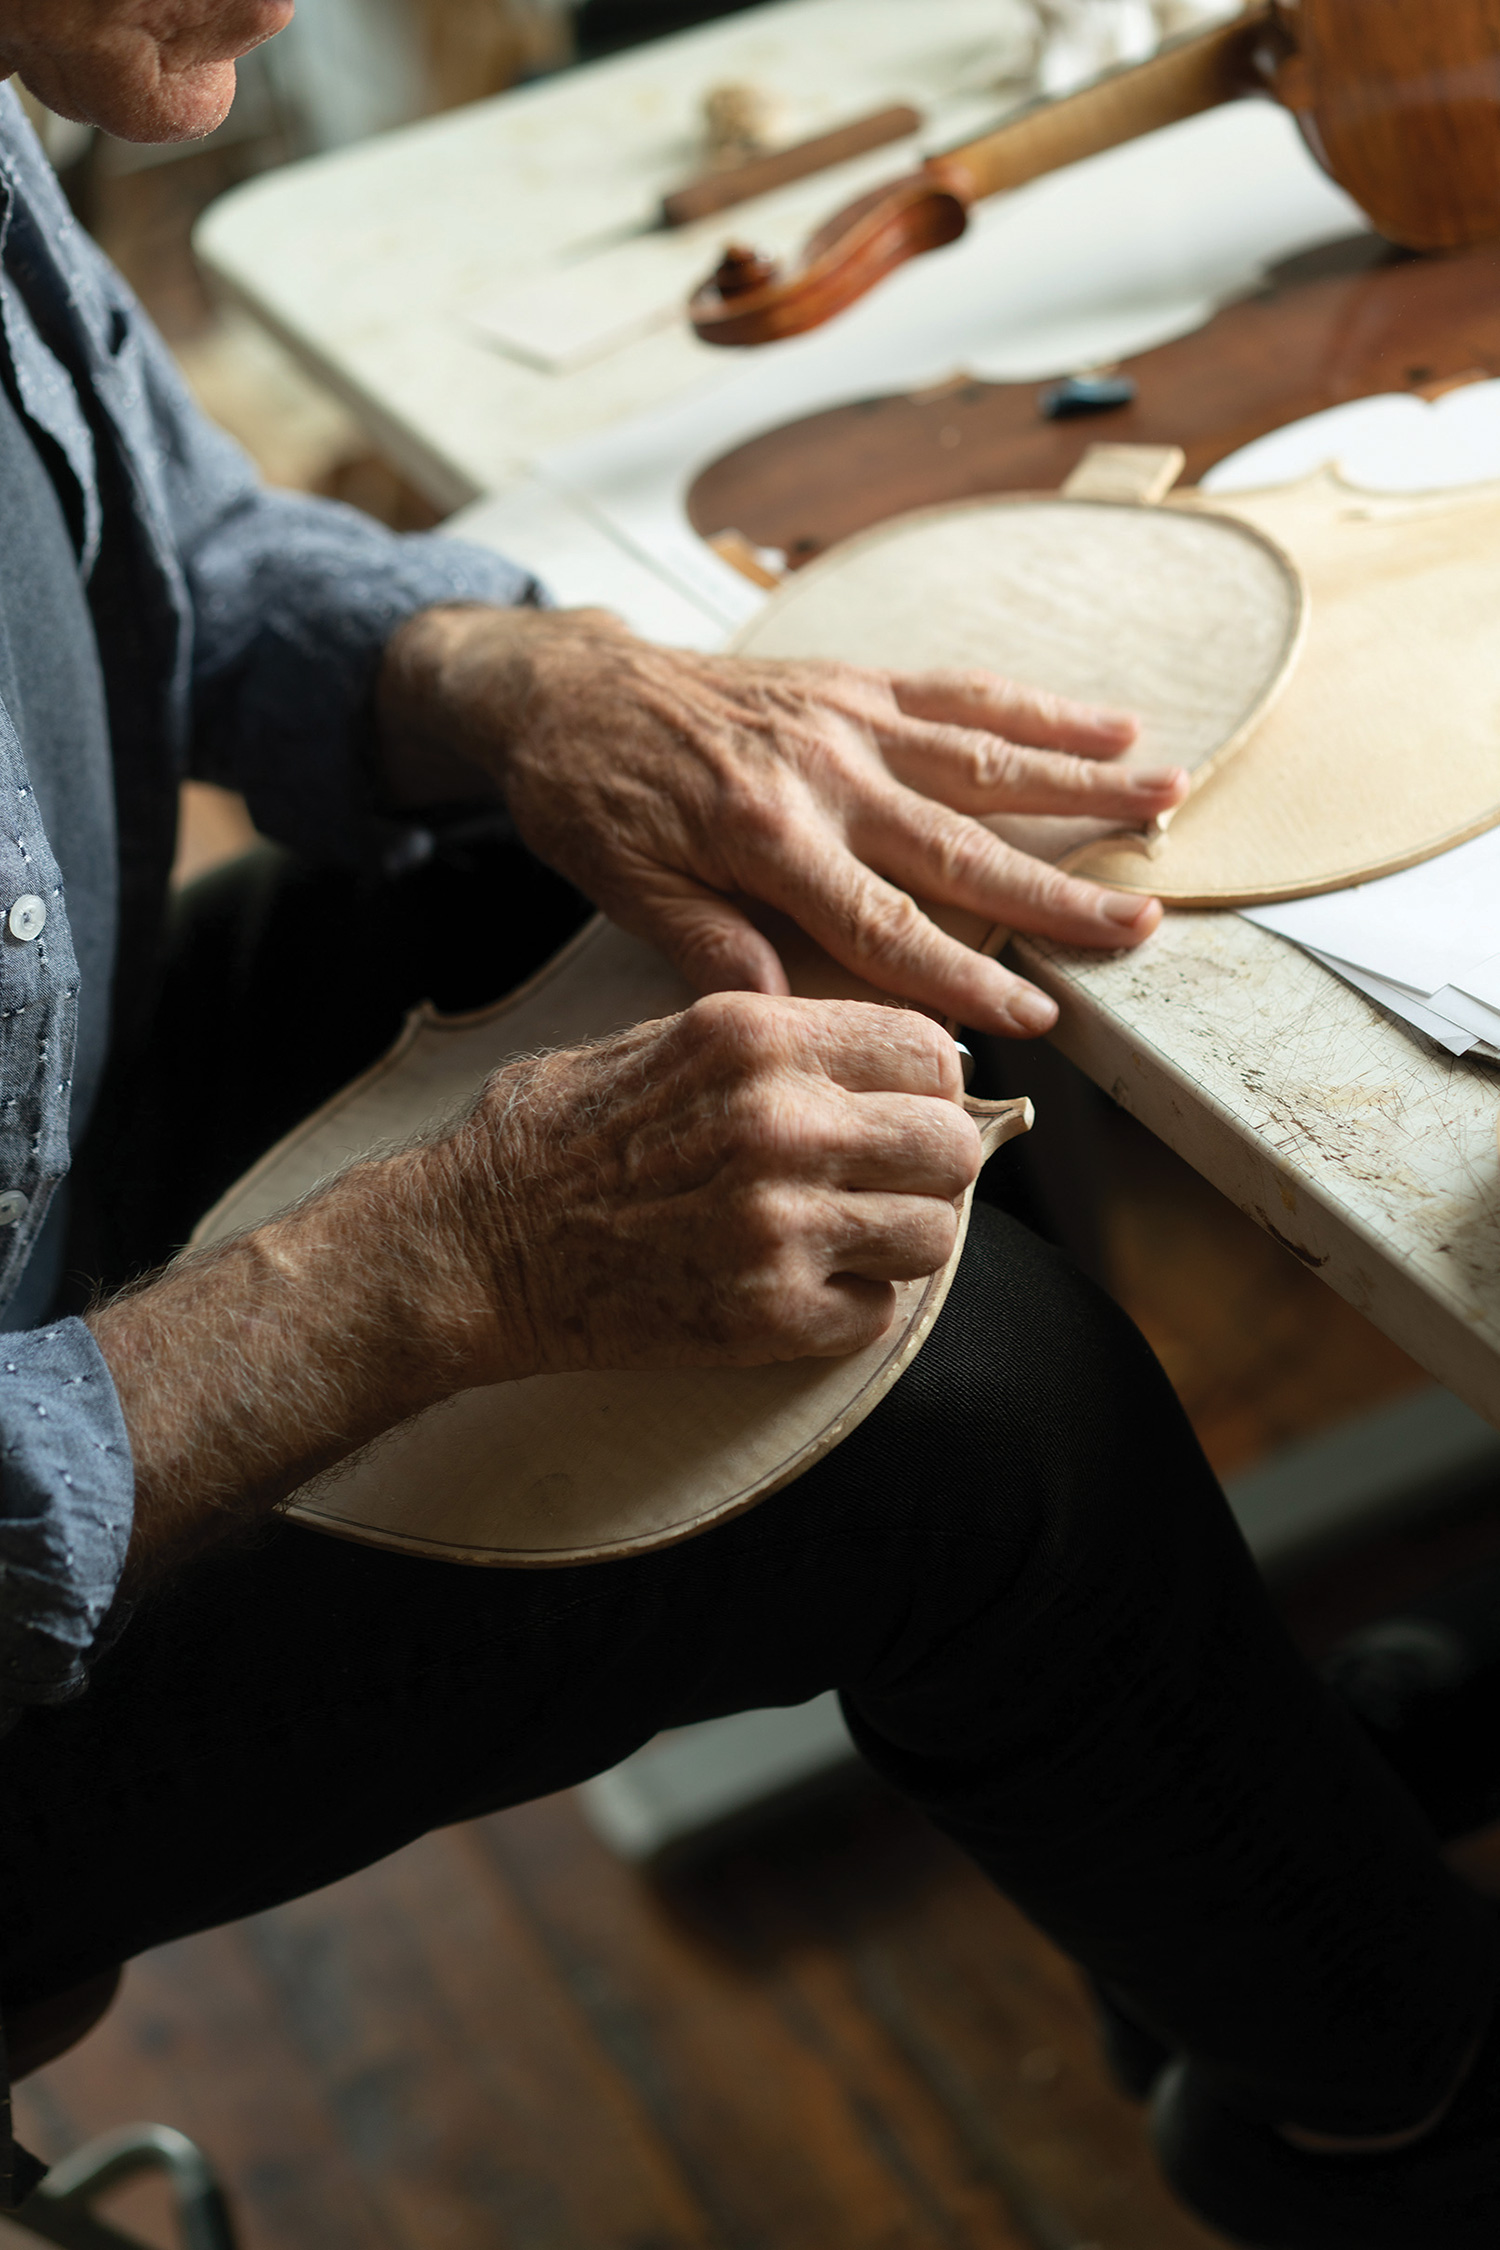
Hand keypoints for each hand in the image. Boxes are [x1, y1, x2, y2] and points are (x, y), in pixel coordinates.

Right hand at [91, 992, 975, 1574]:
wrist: (472, 1249)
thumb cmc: (557, 1137)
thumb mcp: (662, 1038)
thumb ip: (779, 1040)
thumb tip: (894, 1054)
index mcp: (753, 1037)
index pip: (928, 1048)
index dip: (927, 1082)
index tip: (902, 1105)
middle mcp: (778, 1124)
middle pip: (952, 1143)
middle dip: (929, 1162)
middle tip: (884, 1179)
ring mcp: (778, 1225)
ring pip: (935, 1234)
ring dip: (900, 1239)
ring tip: (844, 1236)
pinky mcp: (767, 1315)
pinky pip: (878, 1312)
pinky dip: (850, 1306)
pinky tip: (798, 1287)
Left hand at [379, 605, 1188, 1037]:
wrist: (568, 686)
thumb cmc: (592, 799)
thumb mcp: (625, 890)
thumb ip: (710, 947)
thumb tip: (789, 1015)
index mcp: (767, 840)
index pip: (886, 927)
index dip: (965, 978)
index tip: (1037, 1018)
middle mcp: (825, 775)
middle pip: (961, 846)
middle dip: (1057, 892)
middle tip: (1142, 924)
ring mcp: (848, 720)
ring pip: (984, 757)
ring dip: (1081, 779)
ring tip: (1168, 795)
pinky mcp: (854, 681)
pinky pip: (958, 692)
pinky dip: (1035, 707)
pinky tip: (1105, 719)